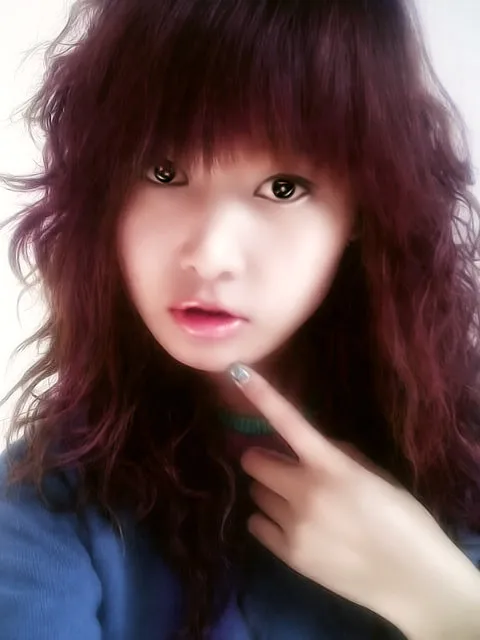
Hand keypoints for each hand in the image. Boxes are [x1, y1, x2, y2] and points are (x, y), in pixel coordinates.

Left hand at [229, 363, 479, 638]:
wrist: (412, 579)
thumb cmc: (402, 519)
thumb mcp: (374, 475)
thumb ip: (337, 456)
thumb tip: (308, 448)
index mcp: (331, 466)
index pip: (288, 421)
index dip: (260, 394)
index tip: (237, 370)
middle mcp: (304, 492)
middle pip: (254, 462)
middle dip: (265, 462)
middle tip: (286, 471)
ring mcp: (293, 525)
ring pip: (256, 494)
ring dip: (271, 493)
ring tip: (299, 506)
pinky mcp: (287, 555)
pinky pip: (257, 524)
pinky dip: (269, 521)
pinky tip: (294, 527)